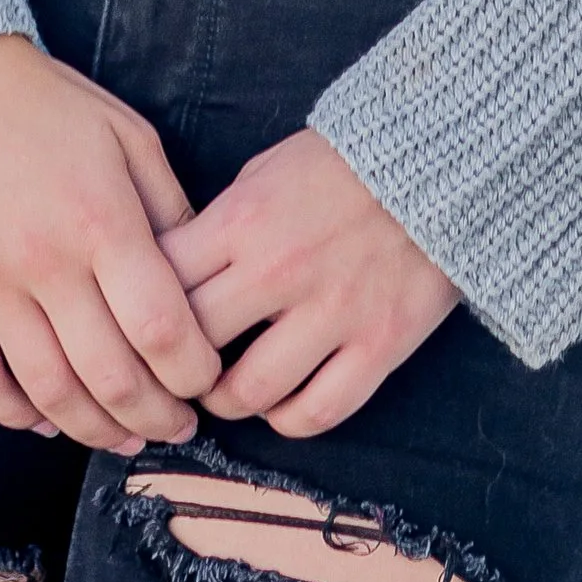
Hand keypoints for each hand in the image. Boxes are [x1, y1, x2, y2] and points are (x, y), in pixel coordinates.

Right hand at [0, 36, 221, 454]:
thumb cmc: (51, 107)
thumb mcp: (130, 137)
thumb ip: (170, 209)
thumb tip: (205, 280)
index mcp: (101, 218)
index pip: (160, 326)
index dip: (193, 371)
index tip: (207, 381)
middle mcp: (45, 260)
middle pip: (110, 376)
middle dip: (156, 415)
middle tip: (178, 425)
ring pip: (49, 393)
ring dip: (95, 430)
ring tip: (126, 434)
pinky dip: (16, 416)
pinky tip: (47, 422)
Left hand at [159, 129, 458, 436]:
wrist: (441, 161)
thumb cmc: (344, 162)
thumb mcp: (265, 171)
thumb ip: (220, 222)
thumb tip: (173, 272)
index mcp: (244, 220)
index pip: (161, 282)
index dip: (141, 311)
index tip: (142, 325)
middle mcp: (280, 270)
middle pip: (194, 343)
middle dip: (175, 365)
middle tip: (177, 372)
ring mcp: (332, 312)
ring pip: (249, 392)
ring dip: (227, 403)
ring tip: (225, 394)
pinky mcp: (378, 345)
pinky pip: (317, 412)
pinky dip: (288, 419)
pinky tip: (282, 405)